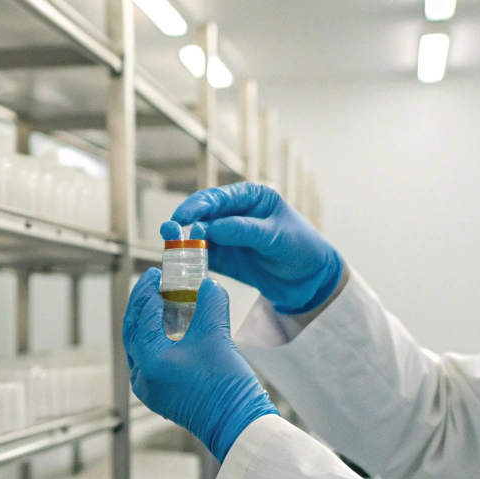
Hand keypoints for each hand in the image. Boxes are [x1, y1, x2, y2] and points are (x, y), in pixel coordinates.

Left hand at [124, 268, 277, 459]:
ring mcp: (148, 388)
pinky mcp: (160, 394)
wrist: (237, 423)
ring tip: (158, 300)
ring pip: (139, 345)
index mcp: (148, 361)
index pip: (141, 316)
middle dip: (142, 304)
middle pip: (133, 330)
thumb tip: (206, 284)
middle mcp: (141, 376)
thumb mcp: (216, 335)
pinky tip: (168, 327)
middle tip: (151, 282)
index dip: (148, 291)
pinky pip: (149, 359)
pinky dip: (155, 339)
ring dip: (147, 321)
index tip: (156, 275)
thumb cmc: (225, 385)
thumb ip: (209, 302)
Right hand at [171, 182, 342, 315]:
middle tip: (168, 232)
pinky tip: (181, 264)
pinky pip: (202, 256)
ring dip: (182, 241)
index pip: (217, 198)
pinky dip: (190, 260)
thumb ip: (243, 231)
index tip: (182, 218)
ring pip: (197, 235)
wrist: (311, 281)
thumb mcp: (274, 236)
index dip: (197, 206)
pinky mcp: (224, 258)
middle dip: (183, 222)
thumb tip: (210, 228)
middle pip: (201, 214)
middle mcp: (234, 213)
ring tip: (170, 248)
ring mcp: (226, 236)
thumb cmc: (301, 248)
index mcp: (249, 197)